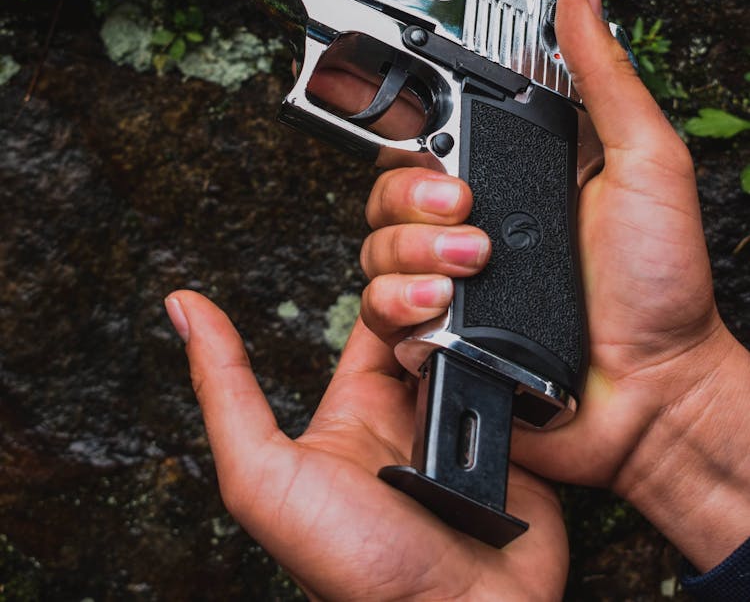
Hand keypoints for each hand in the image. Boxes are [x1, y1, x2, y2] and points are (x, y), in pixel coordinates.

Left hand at [164, 292, 567, 601]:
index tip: (422, 293)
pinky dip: (528, 345)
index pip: (377, 307)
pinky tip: (524, 332)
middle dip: (443, 280)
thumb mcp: (267, 479)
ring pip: (483, 327)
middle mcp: (416, 400)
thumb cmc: (361, 571)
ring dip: (487, 305)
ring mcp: (473, 413)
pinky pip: (529, 369)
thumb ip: (226, 393)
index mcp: (356, 401)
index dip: (396, 283)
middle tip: (463, 278)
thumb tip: (182, 306)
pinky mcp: (522, 431)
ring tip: (491, 301)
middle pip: (432, 304)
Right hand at [357, 0, 749, 572]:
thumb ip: (604, 74)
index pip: (428, 133)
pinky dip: (403, 309)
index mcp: (510, 174)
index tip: (425, 135)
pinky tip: (446, 312)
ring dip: (413, 253)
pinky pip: (380, 313)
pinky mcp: (437, 338)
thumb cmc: (661, 283)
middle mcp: (470, 224)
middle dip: (412, 197)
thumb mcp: (644, 159)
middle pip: (387, 188)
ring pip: (374, 247)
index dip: (409, 125)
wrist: (656, 394)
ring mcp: (450, 283)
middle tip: (465, 211)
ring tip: (472, 266)